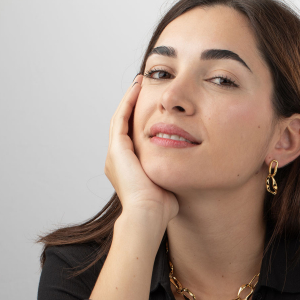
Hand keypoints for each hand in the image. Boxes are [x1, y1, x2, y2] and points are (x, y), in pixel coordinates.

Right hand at [104, 74, 178, 220]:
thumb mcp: (167, 187)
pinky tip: (137, 89)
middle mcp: (117, 160)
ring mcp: (115, 155)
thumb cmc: (161, 209)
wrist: (149, 216)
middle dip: (132, 105)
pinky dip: (128, 103)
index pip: (132, 138)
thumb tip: (184, 173)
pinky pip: (121, 119)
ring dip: (129, 99)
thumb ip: (171, 176)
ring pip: (120, 119)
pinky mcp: (117, 150)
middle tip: (142, 87)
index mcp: (127, 169)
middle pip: (123, 125)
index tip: (152, 107)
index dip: (140, 120)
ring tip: (139, 83)